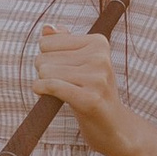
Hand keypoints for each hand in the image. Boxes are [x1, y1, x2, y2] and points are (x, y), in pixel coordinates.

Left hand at [34, 21, 146, 155]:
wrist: (114, 127)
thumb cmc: (92, 92)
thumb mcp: (80, 63)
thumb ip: (63, 43)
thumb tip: (47, 28)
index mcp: (99, 43)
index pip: (47, 41)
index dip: (48, 58)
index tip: (64, 70)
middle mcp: (100, 57)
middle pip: (43, 57)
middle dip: (45, 72)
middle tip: (65, 85)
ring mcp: (97, 78)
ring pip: (45, 72)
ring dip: (45, 84)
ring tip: (64, 93)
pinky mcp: (90, 99)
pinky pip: (51, 86)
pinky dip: (42, 90)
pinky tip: (44, 95)